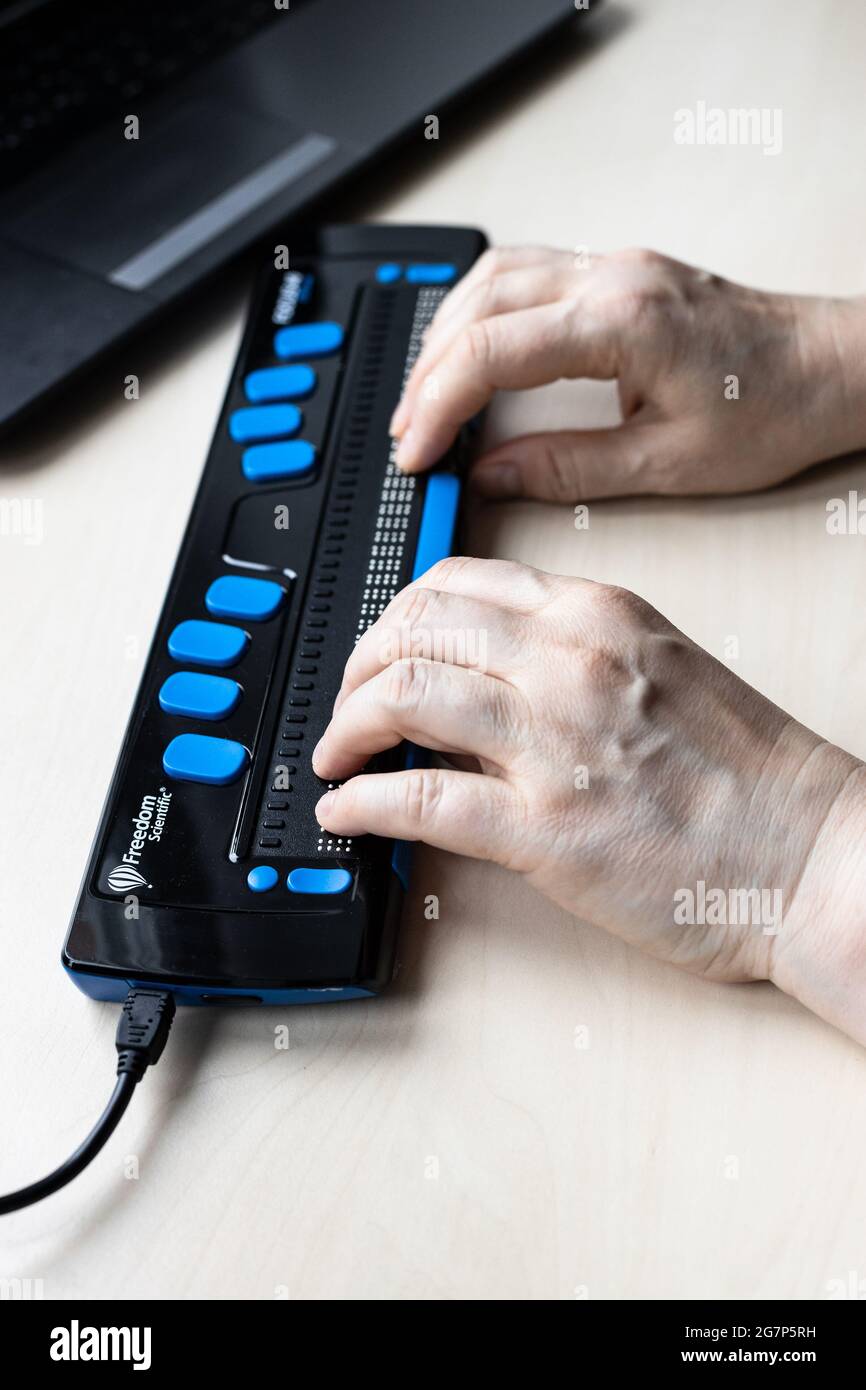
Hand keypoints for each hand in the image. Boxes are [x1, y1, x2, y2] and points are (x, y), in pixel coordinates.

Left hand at [313, 558, 865, 1041]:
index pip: (456, 583)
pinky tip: (344, 811)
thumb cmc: (753, 774)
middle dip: (359, 667)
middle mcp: (568, 661)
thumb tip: (478, 675)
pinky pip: (417, 799)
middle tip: (348, 705)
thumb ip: (570, 658)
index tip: (381, 649)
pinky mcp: (542, 830)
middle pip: (414, 630)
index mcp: (598, 615)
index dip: (396, 617)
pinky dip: (361, 802)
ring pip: (403, 696)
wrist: (812, 857)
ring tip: (335, 754)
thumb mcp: (661, 669)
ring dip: (346, 726)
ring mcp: (553, 742)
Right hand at [390, 247, 865, 500]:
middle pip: (479, 305)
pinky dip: (482, 310)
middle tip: (409, 434)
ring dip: (446, 334)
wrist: (834, 366)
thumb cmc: (774, 409)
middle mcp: (613, 276)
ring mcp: (616, 264)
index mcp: (622, 321)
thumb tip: (492, 476)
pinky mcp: (621, 271)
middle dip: (428, 374)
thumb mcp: (666, 465)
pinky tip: (469, 345)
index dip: (438, 406)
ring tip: (425, 396)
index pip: (492, 352)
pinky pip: (526, 270)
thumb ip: (567, 470)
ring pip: (495, 275)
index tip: (416, 452)